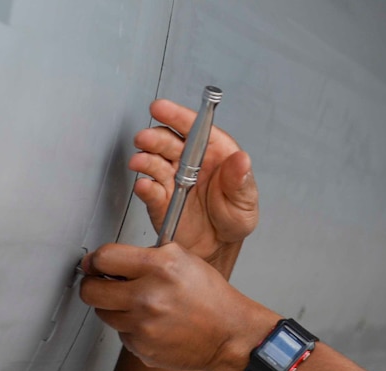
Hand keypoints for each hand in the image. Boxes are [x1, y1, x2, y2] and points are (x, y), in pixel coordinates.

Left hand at [80, 242, 276, 370]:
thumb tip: (111, 259)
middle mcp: (148, 297)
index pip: (104, 258)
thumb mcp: (185, 260)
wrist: (229, 334)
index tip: (94, 264)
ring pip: (104, 314)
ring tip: (137, 305)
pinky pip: (121, 334)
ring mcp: (144, 326)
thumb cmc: (211, 298)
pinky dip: (131, 328)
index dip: (95, 261)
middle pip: (91, 291)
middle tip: (102, 284)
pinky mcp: (142, 348)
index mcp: (159, 268)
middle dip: (93, 285)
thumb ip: (148, 255)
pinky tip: (152, 324)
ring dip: (114, 308)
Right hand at [130, 99, 258, 266]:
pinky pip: (150, 190)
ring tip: (140, 161)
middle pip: (168, 142)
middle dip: (154, 138)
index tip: (161, 108)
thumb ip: (241, 182)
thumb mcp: (245, 201)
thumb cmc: (233, 218)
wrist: (218, 248)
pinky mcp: (160, 200)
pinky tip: (144, 185)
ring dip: (145, 159)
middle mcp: (189, 162)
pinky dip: (145, 187)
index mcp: (213, 152)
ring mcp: (172, 179)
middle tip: (145, 139)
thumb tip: (242, 160)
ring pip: (154, 162)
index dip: (176, 116)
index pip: (194, 128)